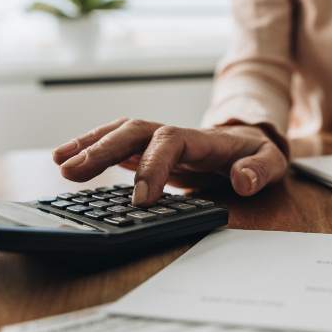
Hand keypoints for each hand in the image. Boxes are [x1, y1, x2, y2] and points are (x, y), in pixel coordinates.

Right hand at [52, 119, 287, 205]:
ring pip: (119, 133)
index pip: (170, 142)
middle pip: (134, 131)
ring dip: (89, 144)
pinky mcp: (148, 149)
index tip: (141, 199)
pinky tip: (65, 159)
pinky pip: (116, 143)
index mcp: (202, 139)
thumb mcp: (272, 162)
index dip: (153, 166)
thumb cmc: (257, 155)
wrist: (249, 145)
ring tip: (60, 163)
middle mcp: (175, 134)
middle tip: (73, 172)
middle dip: (103, 149)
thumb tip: (243, 181)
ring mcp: (158, 140)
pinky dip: (90, 147)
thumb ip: (260, 170)